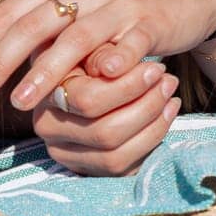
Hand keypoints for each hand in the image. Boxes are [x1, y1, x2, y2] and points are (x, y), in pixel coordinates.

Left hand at [0, 0, 215, 112]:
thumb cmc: (125, 0)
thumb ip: (44, 23)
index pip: (7, 12)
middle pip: (32, 25)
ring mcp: (121, 3)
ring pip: (75, 39)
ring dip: (44, 72)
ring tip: (21, 101)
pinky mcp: (153, 21)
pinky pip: (127, 47)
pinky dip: (110, 66)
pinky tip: (96, 85)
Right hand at [30, 59, 181, 175]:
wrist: (104, 73)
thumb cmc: (102, 56)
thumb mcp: (100, 46)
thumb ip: (104, 54)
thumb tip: (113, 66)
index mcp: (44, 96)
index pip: (86, 100)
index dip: (127, 86)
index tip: (156, 69)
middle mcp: (49, 130)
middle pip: (104, 131)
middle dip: (146, 105)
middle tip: (168, 81)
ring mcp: (68, 154)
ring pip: (116, 154)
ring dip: (153, 123)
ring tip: (170, 94)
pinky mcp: (91, 169)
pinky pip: (126, 165)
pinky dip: (154, 136)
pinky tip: (168, 111)